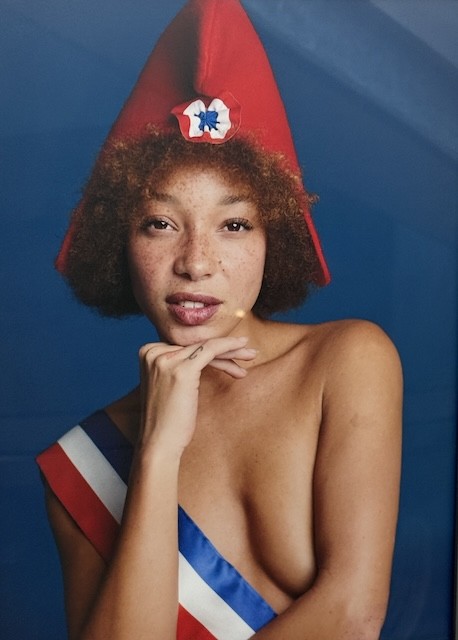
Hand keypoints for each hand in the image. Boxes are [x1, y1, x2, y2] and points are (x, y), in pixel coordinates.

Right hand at [138, 336, 255, 455]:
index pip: (187, 346)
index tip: (233, 355)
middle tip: (248, 351)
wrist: (159, 444)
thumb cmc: (169, 419)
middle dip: (224, 348)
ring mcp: (165, 359)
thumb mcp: (171, 384)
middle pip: (197, 345)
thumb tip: (205, 353)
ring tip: (251, 355)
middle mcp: (153, 352)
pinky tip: (243, 349)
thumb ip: (180, 365)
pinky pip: (210, 350)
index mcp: (148, 352)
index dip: (213, 350)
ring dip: (231, 349)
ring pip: (206, 346)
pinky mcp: (181, 369)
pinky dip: (229, 347)